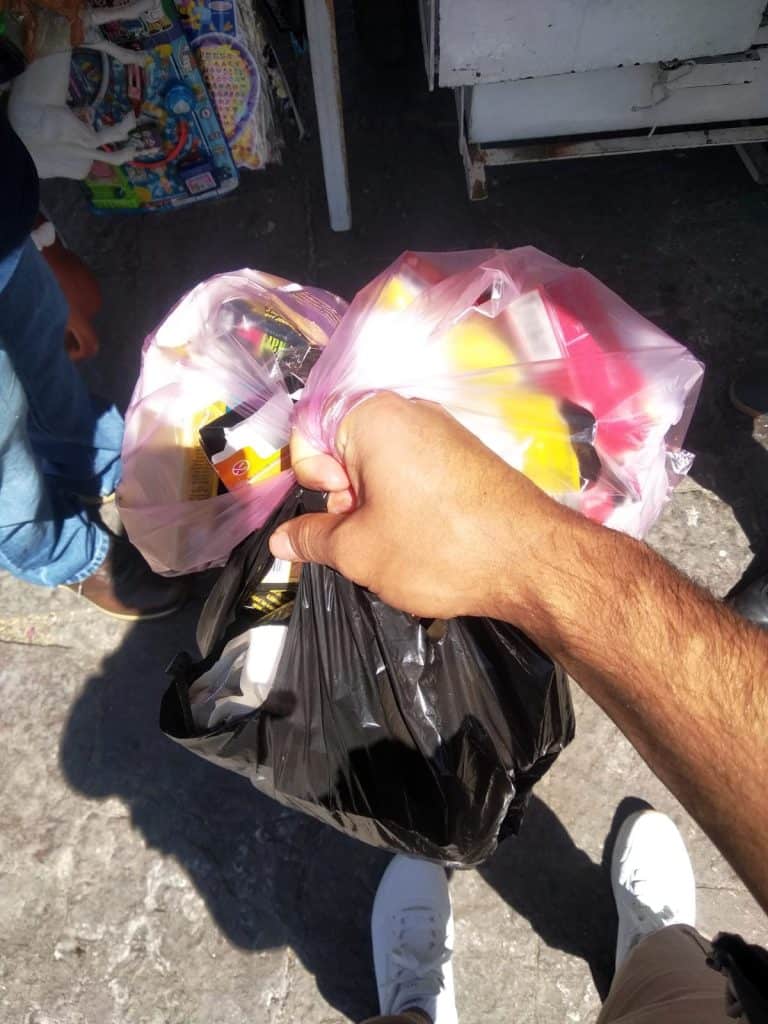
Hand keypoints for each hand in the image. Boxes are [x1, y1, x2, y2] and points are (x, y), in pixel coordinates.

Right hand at [270, 392, 567, 620]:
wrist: (532, 561)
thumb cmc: (436, 547)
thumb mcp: (357, 551)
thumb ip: (311, 538)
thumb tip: (280, 541)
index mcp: (372, 415)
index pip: (308, 432)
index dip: (312, 479)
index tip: (338, 511)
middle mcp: (408, 411)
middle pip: (344, 449)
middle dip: (344, 496)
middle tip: (367, 535)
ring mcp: (443, 431)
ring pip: (378, 466)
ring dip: (374, 506)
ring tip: (398, 544)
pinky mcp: (466, 456)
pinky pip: (413, 472)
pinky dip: (406, 504)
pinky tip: (425, 539)